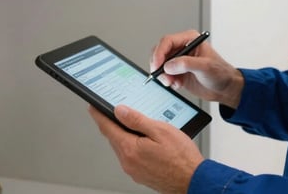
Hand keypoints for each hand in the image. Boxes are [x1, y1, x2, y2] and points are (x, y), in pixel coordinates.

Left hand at [88, 105, 203, 193]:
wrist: (193, 181)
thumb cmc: (182, 158)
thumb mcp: (161, 130)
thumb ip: (137, 120)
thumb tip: (120, 111)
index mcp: (130, 149)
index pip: (107, 127)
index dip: (99, 114)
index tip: (93, 106)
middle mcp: (128, 162)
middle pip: (114, 137)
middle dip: (113, 123)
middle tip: (114, 110)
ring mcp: (134, 170)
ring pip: (123, 147)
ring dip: (124, 134)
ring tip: (134, 123)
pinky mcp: (141, 175)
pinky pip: (131, 156)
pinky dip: (133, 145)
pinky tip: (144, 140)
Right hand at [151, 30, 243, 108]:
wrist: (225, 88)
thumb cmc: (221, 73)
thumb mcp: (205, 67)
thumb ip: (187, 64)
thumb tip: (169, 65)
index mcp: (190, 39)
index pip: (167, 41)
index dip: (159, 52)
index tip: (157, 65)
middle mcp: (182, 48)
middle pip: (160, 52)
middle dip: (159, 66)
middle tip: (164, 77)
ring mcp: (179, 60)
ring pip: (160, 65)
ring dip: (163, 75)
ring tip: (173, 83)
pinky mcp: (177, 72)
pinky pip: (164, 75)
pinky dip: (167, 81)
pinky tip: (177, 85)